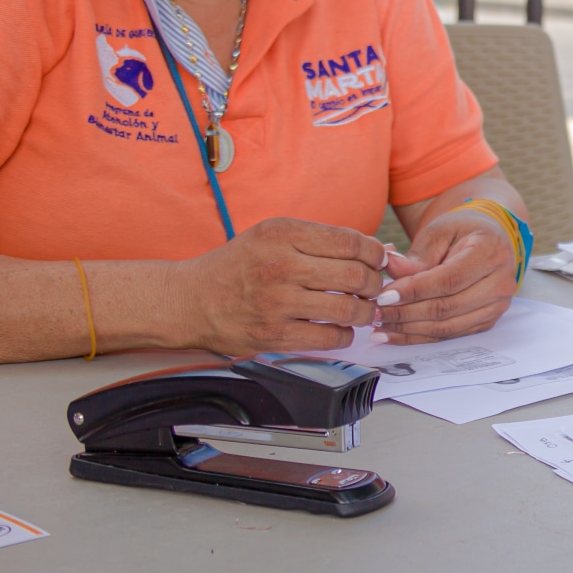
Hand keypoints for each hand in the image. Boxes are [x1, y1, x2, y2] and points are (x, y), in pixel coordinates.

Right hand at [180, 217, 387, 353]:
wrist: (190, 300)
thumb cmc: (239, 265)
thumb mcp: (275, 236)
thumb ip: (323, 241)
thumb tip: (381, 251)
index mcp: (283, 234)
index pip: (350, 241)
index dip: (374, 253)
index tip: (379, 261)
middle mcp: (281, 265)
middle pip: (354, 276)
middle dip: (374, 284)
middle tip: (374, 289)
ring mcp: (277, 302)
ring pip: (346, 309)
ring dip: (365, 312)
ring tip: (364, 310)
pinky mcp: (273, 334)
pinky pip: (328, 338)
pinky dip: (345, 335)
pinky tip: (341, 329)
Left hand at [378, 206, 523, 342]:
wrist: (486, 239)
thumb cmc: (461, 231)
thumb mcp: (438, 231)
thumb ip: (416, 255)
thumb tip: (391, 269)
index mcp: (491, 251)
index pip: (449, 279)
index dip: (414, 291)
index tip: (384, 296)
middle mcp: (501, 282)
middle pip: (448, 307)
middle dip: (406, 313)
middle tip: (374, 312)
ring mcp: (497, 306)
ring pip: (447, 327)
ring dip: (409, 330)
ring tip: (379, 325)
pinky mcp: (487, 321)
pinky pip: (450, 335)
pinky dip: (420, 337)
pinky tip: (394, 334)